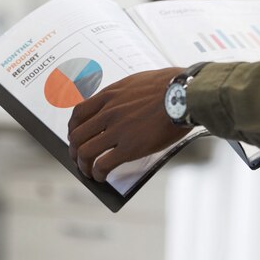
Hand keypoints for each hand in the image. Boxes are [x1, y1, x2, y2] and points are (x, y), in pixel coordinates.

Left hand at [68, 67, 190, 181]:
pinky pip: (103, 164)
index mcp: (110, 95)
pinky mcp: (130, 148)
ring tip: (88, 172)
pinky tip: (101, 177)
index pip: (79, 113)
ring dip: (83, 165)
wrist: (185, 94)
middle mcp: (108, 112)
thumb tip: (120, 106)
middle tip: (79, 159)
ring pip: (85, 152)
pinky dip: (97, 174)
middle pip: (77, 135)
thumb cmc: (170, 87)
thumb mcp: (137, 82)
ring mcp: (118, 130)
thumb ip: (123, 94)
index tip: (76, 137)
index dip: (73, 129)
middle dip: (75, 150)